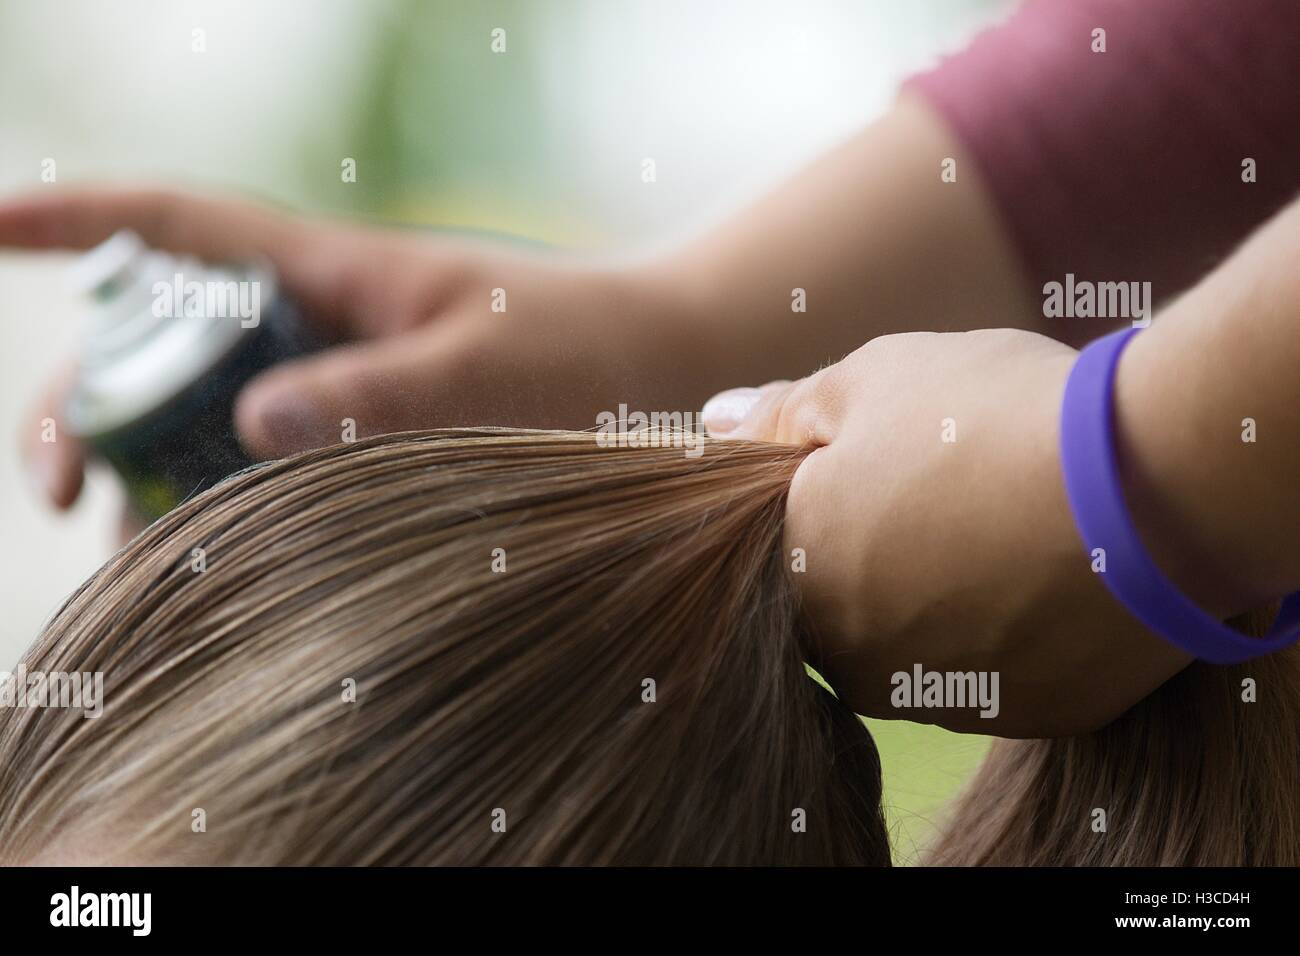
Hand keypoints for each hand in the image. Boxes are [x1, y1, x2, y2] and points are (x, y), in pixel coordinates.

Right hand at [7, 187, 711, 524]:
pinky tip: (206, 548)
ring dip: (149, 459)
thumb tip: (247, 423)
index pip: (179, 226)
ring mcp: (335, 368)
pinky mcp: (362, 419)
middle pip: (162, 335)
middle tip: (64, 485)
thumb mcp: (482, 368)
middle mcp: (317, 315)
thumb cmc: (582, 345)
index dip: (74, 220)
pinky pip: (263, 447)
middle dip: (90, 397)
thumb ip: (376, 392)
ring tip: (122, 538)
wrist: (653, 359)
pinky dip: (220, 490)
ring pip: (203, 401)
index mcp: (331, 269)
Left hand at [704, 329, 1188, 736]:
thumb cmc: (989, 417)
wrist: (1151, 485)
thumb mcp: (869, 381)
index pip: (787, 549)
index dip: (837, 496)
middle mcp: (855, 659)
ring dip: (951, 592)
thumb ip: (781, 412)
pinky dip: (1021, 624)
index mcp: (799, 577)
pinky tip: (1060, 566)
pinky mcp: (1033, 713)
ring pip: (925, 641)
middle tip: (960, 485)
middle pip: (853, 602)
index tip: (892, 460)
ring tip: (1015, 519)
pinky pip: (1007, 668)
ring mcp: (945, 698)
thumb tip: (715, 421)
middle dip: (890, 547)